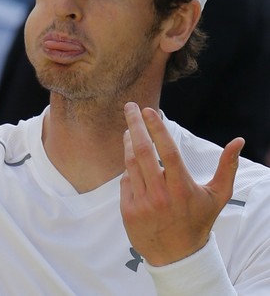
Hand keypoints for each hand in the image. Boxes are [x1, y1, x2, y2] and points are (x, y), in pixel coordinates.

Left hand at [120, 101, 243, 265]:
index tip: (149, 110)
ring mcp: (143, 202)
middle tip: (130, 106)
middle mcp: (161, 195)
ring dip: (128, 142)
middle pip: (142, 151)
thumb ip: (227, 167)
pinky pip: (125, 180)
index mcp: (182, 188)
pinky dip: (129, 169)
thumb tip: (238, 141)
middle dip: (134, 124)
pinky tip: (133, 165)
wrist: (177, 256)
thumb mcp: (217, 196)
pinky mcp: (128, 210)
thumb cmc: (198, 220)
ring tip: (129, 130)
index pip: (167, 151)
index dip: (157, 128)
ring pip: (130, 163)